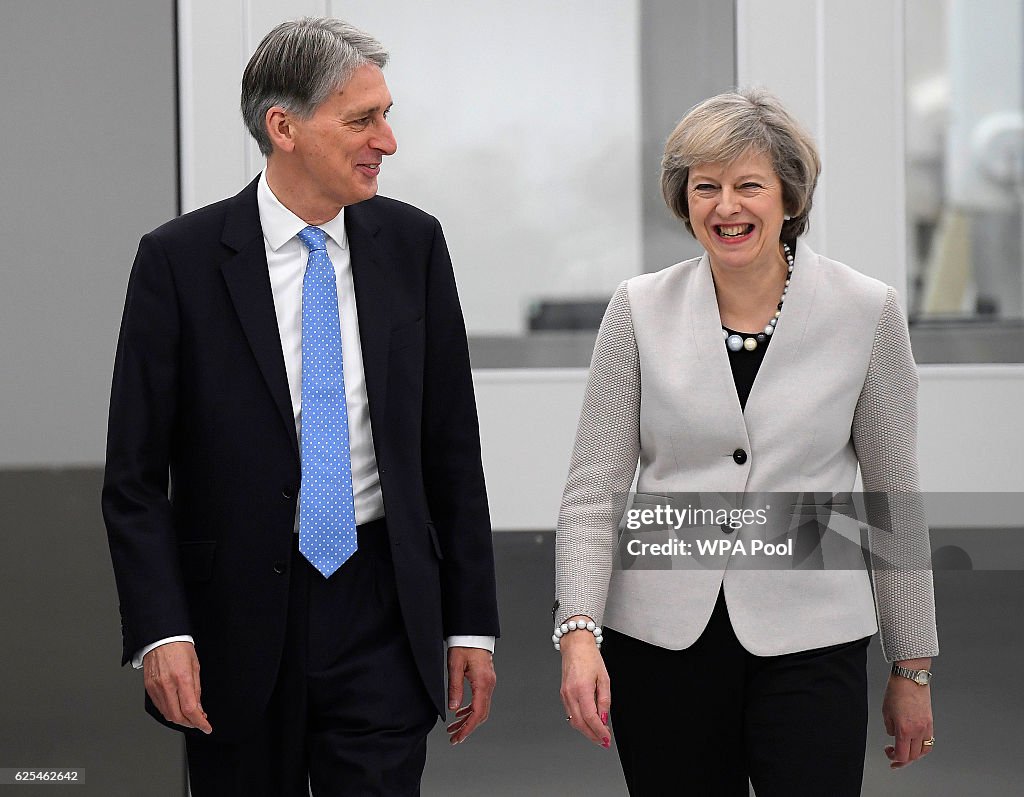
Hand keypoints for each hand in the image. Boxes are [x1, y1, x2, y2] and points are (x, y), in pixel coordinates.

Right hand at [143, 641, 211, 733]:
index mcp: (181, 678)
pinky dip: (169, 712)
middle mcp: (167, 685)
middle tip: (199, 722)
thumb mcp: (195, 666)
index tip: (206, 727)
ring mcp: (155, 687)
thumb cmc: (180, 648)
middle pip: (177, 716)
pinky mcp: (148, 688)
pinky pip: (159, 707)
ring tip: (189, 716)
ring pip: (167, 714)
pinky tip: (177, 709)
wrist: (161, 638)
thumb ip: (197, 690)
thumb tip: (199, 709)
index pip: (190, 709)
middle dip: (190, 723)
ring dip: (180, 719)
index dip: (199, 722)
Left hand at [445, 646, 495, 744]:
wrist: (472, 632)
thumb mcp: (455, 666)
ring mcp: (489, 683)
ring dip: (468, 720)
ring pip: (481, 709)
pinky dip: (471, 710)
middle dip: (467, 728)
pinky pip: (480, 700)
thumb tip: (454, 709)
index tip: (457, 738)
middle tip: (453, 738)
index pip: (477, 713)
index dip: (467, 728)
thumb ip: (455, 688)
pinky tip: (460, 713)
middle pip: (481, 715)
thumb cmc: (464, 645)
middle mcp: (489, 685)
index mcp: (483, 683)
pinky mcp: (485, 680)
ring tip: (453, 729)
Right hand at [559, 618, 610, 748]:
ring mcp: (565, 694)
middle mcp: (570, 693)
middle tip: (603, 741)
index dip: (599, 731)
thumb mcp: (604, 679)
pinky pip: (570, 713)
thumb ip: (605, 701)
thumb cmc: (590, 658)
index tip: (607, 738)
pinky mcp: (563, 694)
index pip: (591, 718)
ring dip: (586, 731)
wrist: (576, 646)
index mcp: (582, 688)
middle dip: (592, 735)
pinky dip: (580, 722)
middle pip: (580, 723)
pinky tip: (588, 723)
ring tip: (598, 734)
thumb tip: (604, 719)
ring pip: (574, 721)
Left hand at [882, 671, 932, 767]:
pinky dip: (921, 747)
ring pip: (923, 751)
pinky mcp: (930, 722)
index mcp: (905, 729)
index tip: (889, 755)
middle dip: (902, 759)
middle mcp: (918, 731)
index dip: (894, 759)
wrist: (911, 677)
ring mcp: (926, 727)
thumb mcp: (886, 711)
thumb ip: (890, 727)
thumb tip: (894, 735)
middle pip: (913, 756)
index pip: (903, 755)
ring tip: (904, 752)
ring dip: (914, 755)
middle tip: (893, 756)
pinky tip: (914, 744)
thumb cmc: (897, 691)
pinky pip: (929, 741)